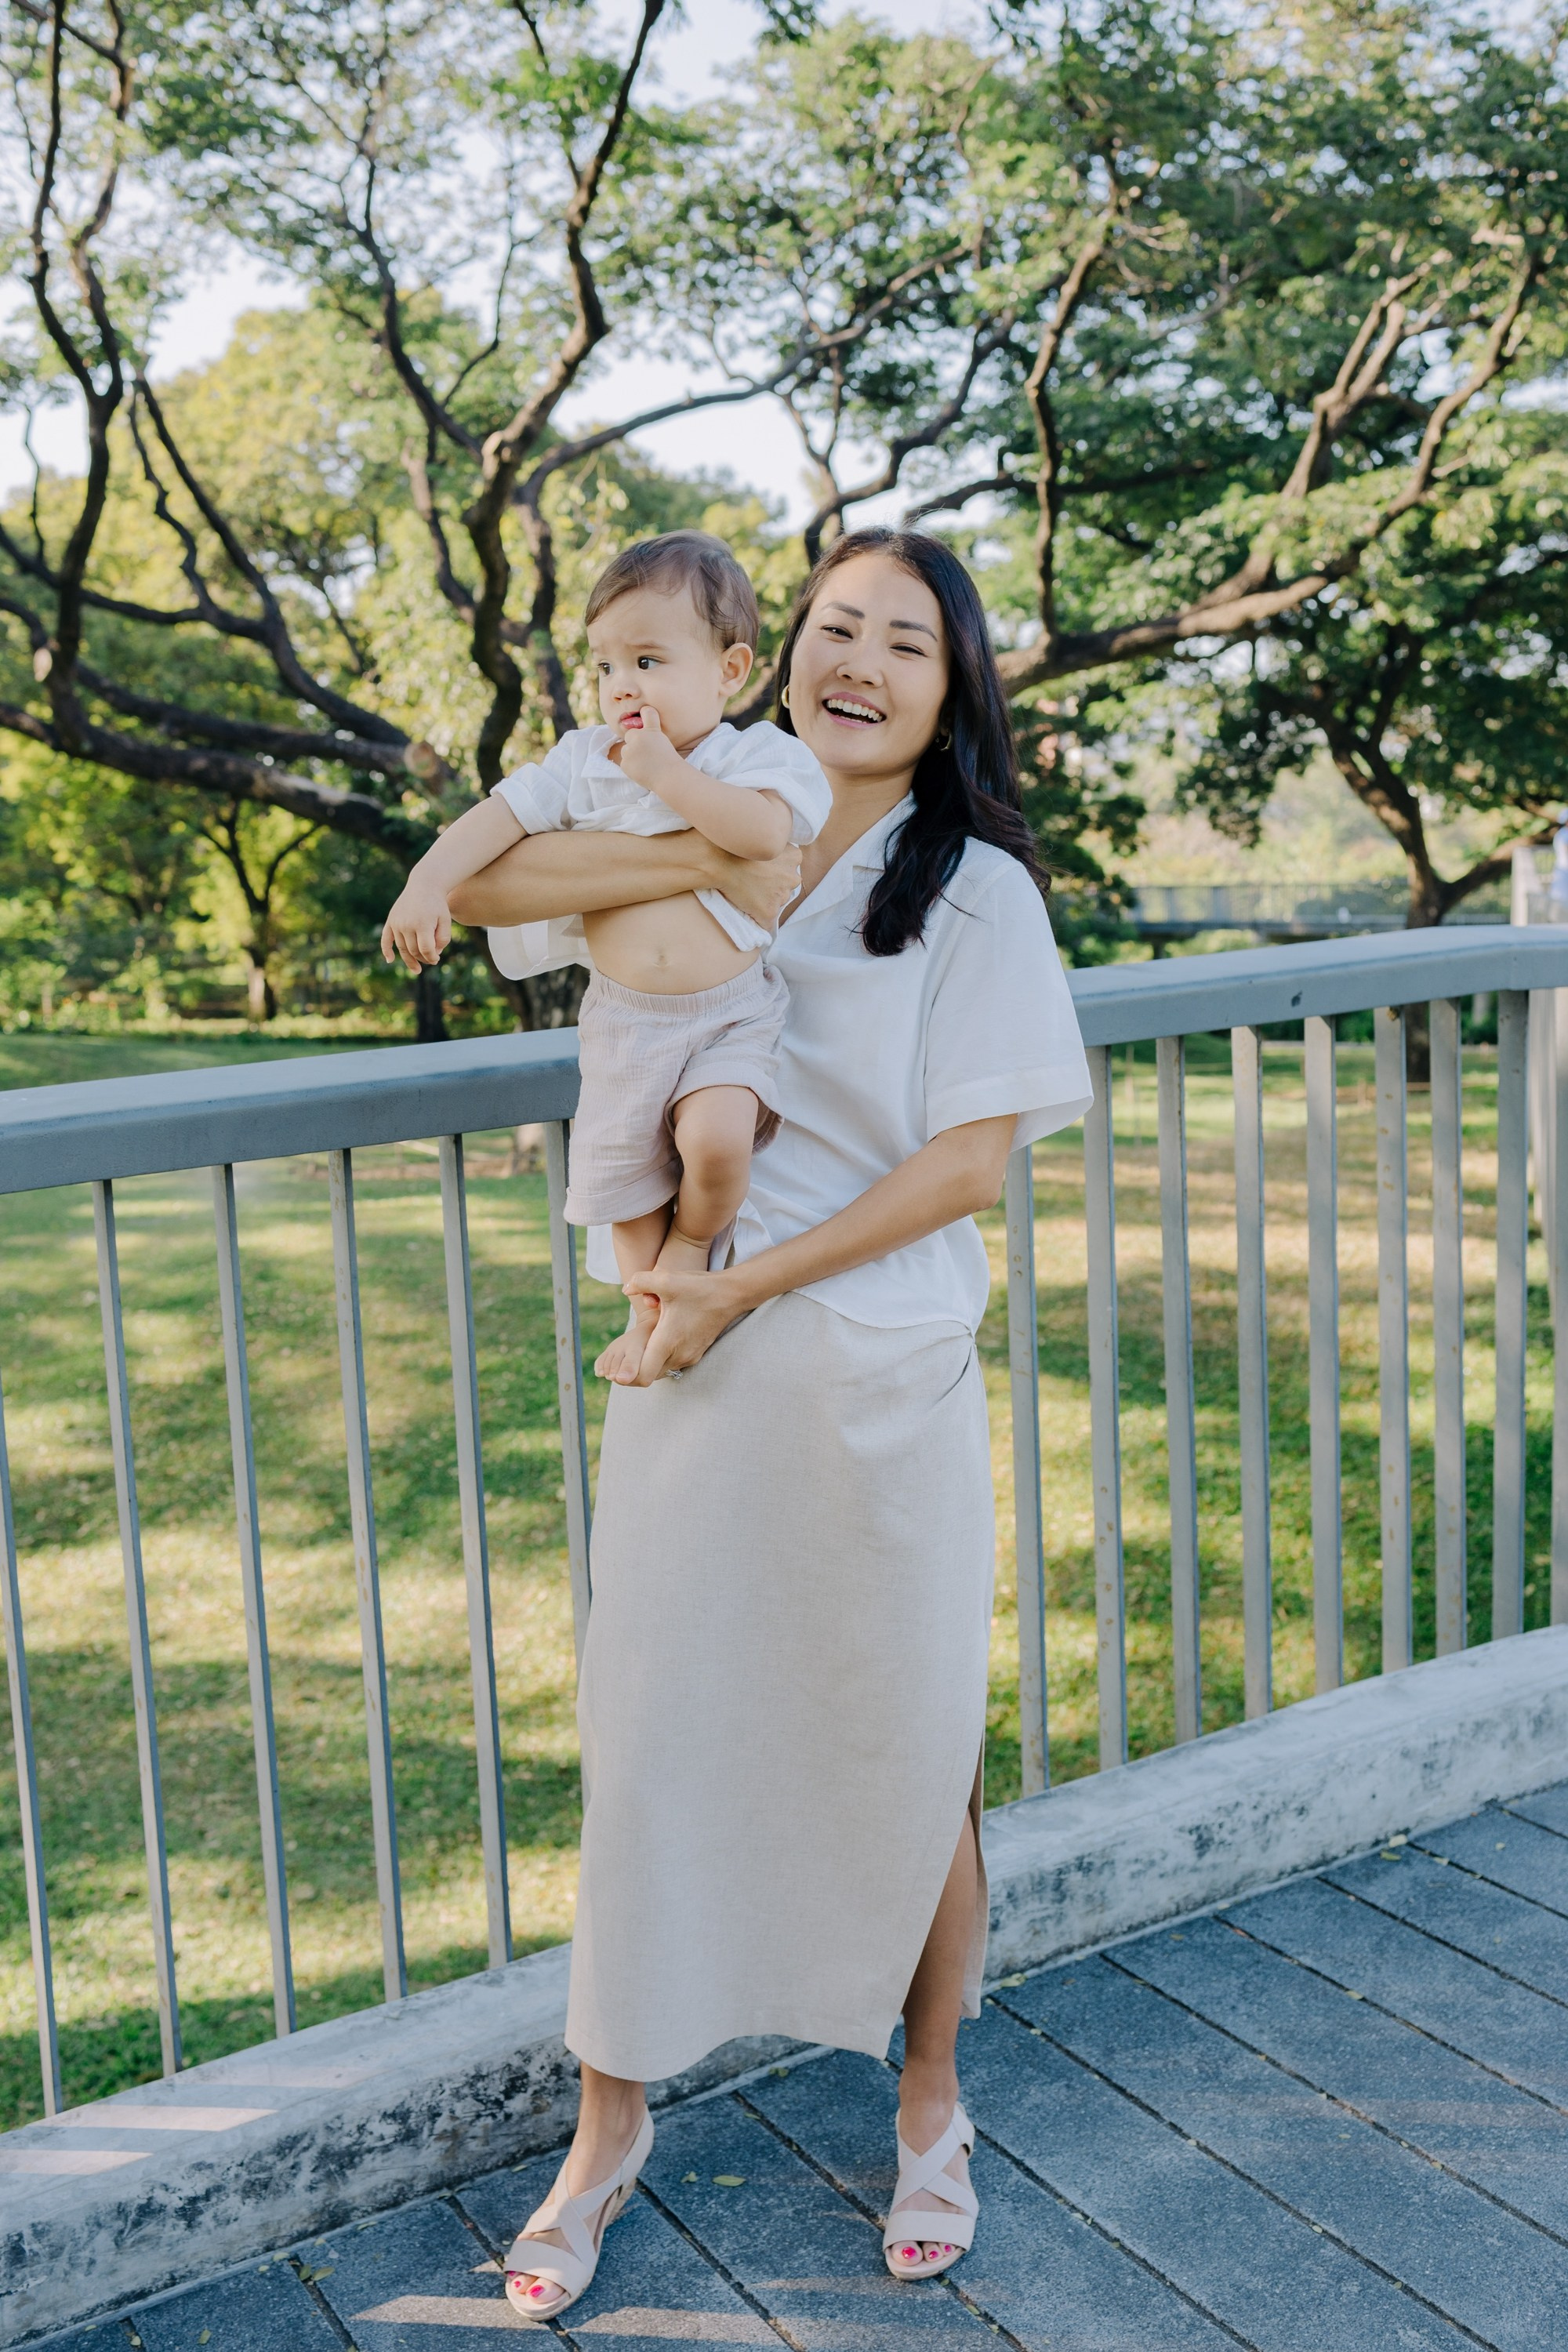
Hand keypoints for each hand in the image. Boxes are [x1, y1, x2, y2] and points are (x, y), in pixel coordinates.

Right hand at [381, 876, 452, 972]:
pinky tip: (390, 960)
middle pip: (413, 950)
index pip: (426, 950)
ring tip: (417, 967)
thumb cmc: (438, 905)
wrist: (424, 885)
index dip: (432, 958)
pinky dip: (386, 951)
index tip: (437, 959)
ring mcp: (397, 923)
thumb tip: (434, 954)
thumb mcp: (446, 921)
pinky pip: (386, 939)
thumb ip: (443, 939)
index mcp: (422, 924)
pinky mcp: (391, 920)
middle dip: (423, 958)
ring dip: (410, 959)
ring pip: (402, 948)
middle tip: (430, 960)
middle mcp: (407, 924)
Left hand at [615, 703, 681, 790]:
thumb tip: (645, 707)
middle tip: (650, 755)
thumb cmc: (667, 755)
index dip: (641, 737)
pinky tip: (644, 770)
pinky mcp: (625, 765)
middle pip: (629, 740)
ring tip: (648, 763)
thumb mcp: (659, 734)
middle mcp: (634, 740)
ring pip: (626, 752)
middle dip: (635, 746)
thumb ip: (650, 719)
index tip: (650, 745)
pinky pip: (625, 764)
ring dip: (633, 756)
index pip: (633, 730)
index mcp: (643, 731)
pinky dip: (632, 767)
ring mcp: (628, 753)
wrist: (669, 776)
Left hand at [622, 1264, 746, 1383]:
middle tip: (620, 1357)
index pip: (642, 1376)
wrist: (731, 1294)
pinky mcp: (695, 1354)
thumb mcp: (667, 1279)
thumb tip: (625, 1289)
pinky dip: (659, 1359)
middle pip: (647, 1377)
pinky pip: (670, 1365)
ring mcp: (688, 1357)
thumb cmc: (699, 1287)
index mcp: (667, 1342)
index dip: (626, 1375)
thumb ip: (640, 1281)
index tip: (617, 1367)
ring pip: (659, 1371)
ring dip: (647, 1363)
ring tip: (638, 1347)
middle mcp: (678, 1355)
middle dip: (632, 1369)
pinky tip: (656, 1341)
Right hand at [710, 842, 801, 926]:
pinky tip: (745, 907)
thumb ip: (774, 847)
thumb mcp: (763, 838)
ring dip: (764, 901)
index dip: (773, 872)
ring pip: (776, 902)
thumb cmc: (736, 846)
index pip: (789, 869)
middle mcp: (793, 878)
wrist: (718, 860)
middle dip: (772, 887)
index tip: (760, 870)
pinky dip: (757, 917)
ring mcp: (782, 896)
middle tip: (752, 881)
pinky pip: (765, 921)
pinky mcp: (769, 912)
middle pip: (785, 887)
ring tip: (746, 891)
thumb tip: (772, 857)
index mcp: (794, 856)